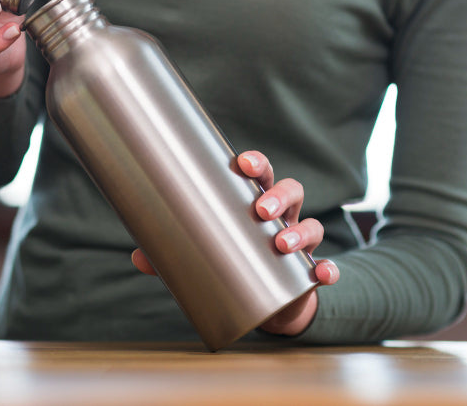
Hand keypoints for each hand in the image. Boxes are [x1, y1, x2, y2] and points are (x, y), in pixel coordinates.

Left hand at [130, 149, 338, 336]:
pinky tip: (320, 273)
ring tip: (281, 244)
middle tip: (261, 209)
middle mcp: (283, 217)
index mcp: (254, 203)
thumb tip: (138, 257)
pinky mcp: (309, 273)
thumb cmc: (232, 263)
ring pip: (312, 224)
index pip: (259, 173)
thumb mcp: (203, 255)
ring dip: (300, 231)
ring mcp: (300, 243)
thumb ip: (174, 255)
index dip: (255, 163)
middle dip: (278, 195)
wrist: (266, 304)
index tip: (242, 162)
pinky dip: (327, 269)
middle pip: (290, 190)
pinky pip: (327, 266)